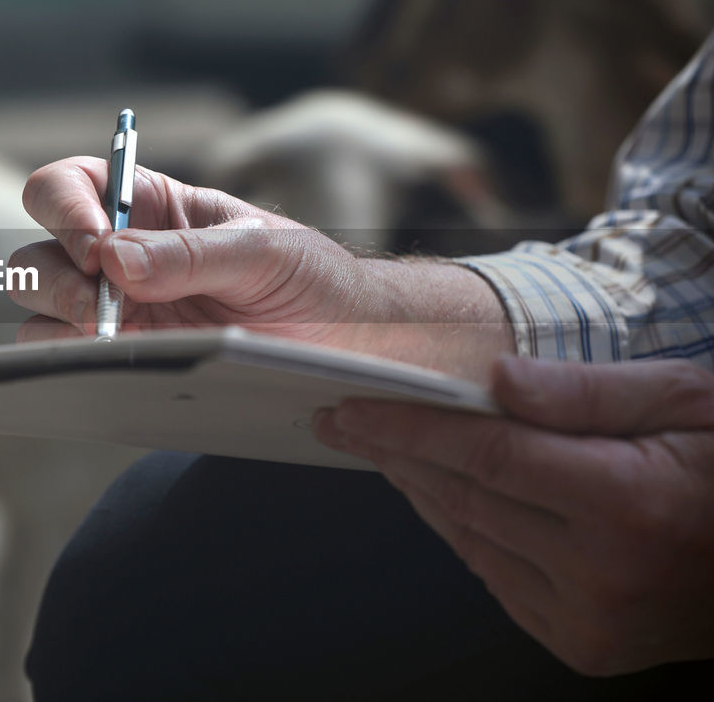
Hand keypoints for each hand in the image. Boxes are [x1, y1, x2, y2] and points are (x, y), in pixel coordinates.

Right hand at [7, 156, 373, 344]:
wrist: (343, 341)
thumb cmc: (307, 277)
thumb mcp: (261, 251)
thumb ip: (189, 254)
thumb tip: (114, 260)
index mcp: (146, 205)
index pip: (68, 186)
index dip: (64, 208)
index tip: (96, 245)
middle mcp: (117, 254)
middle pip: (38, 250)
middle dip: (57, 275)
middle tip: (103, 303)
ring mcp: (115, 309)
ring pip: (38, 306)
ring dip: (61, 316)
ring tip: (115, 335)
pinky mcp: (124, 356)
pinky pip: (63, 356)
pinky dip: (71, 359)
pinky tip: (119, 360)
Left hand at [313, 356, 713, 675]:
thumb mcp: (686, 401)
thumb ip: (586, 391)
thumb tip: (495, 377)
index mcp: (629, 503)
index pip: (487, 455)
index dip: (410, 428)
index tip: (351, 407)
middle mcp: (604, 573)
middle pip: (467, 497)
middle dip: (396, 452)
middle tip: (344, 419)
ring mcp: (590, 620)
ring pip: (470, 539)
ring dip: (420, 488)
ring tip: (379, 446)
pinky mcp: (582, 645)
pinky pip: (494, 576)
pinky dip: (462, 530)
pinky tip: (439, 492)